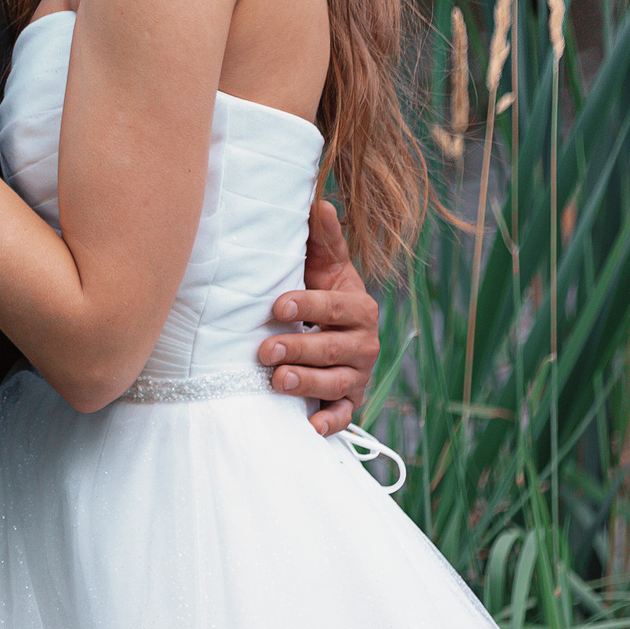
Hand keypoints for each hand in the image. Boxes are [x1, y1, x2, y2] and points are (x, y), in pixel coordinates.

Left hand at [260, 196, 381, 436]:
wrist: (334, 330)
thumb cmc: (322, 293)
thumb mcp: (325, 266)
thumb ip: (323, 238)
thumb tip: (320, 201)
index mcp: (359, 307)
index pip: (336, 307)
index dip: (309, 305)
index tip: (277, 305)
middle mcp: (364, 343)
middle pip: (333, 349)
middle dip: (298, 349)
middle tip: (264, 350)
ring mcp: (357, 375)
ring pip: (335, 383)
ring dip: (306, 383)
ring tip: (275, 380)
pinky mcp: (349, 402)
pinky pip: (344, 417)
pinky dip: (329, 423)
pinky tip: (309, 427)